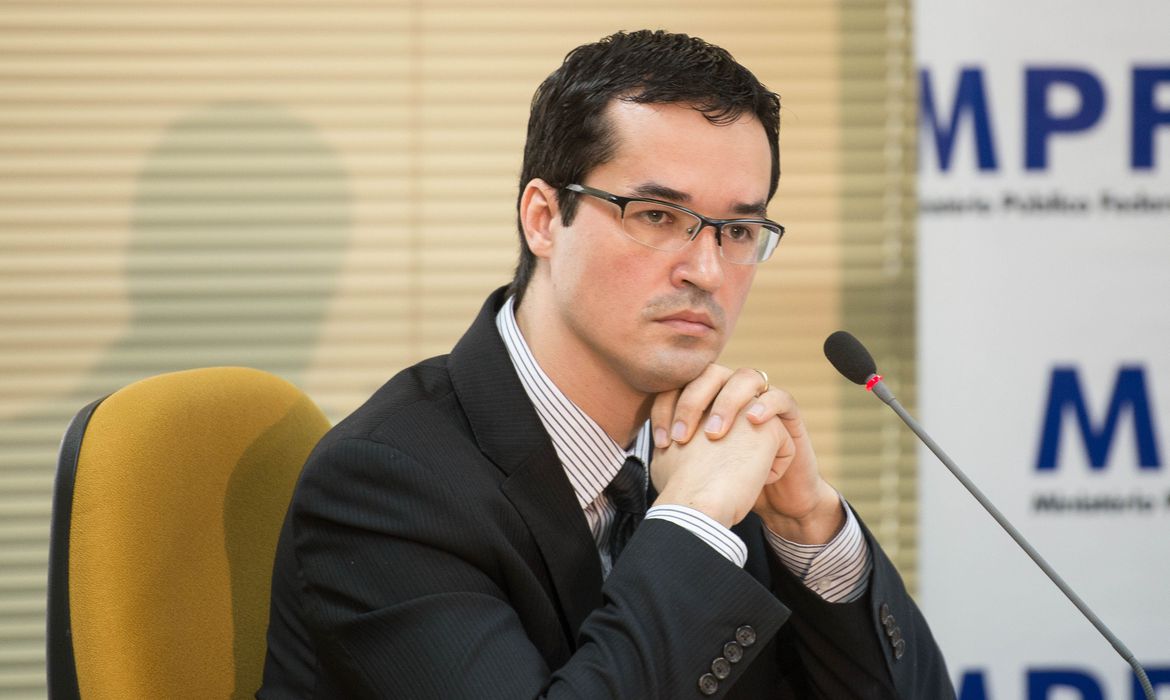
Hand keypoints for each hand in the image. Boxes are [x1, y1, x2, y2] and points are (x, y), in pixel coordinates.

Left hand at [651, 363, 843, 542]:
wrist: (773, 504)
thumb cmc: (731, 486)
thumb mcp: (698, 470)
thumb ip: (677, 453)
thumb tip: (652, 450)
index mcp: (708, 402)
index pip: (683, 384)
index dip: (667, 406)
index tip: (663, 441)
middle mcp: (734, 395)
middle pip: (711, 374)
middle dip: (692, 401)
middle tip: (684, 436)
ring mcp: (762, 401)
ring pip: (746, 377)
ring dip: (727, 402)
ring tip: (715, 434)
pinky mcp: (789, 417)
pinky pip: (780, 398)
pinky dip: (766, 406)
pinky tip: (752, 421)